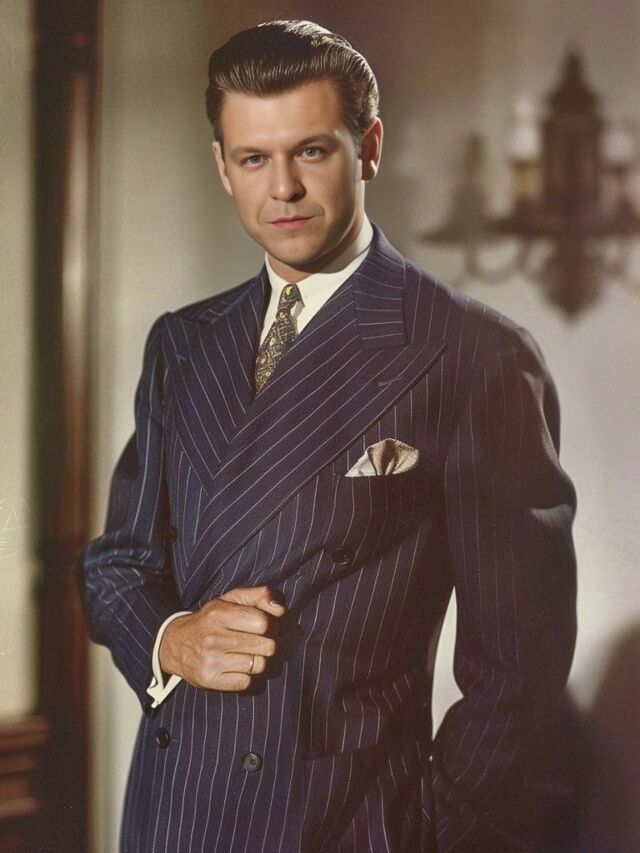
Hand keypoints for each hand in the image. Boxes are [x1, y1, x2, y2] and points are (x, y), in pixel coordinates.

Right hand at [159, 586, 285, 690]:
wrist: (175, 644)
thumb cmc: (211, 619)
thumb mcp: (230, 600)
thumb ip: (259, 596)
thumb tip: (280, 609)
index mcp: (220, 614)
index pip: (264, 623)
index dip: (271, 625)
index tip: (265, 626)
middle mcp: (214, 638)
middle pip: (267, 646)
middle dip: (269, 643)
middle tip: (260, 641)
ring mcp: (211, 661)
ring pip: (259, 666)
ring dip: (259, 660)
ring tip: (249, 654)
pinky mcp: (209, 680)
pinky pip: (246, 683)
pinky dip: (247, 676)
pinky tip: (237, 667)